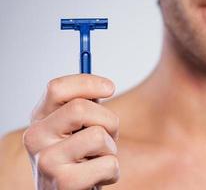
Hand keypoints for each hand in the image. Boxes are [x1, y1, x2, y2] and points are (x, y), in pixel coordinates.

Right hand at [23, 74, 119, 189]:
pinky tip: (96, 177)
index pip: (57, 88)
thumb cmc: (80, 155)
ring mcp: (47, 162)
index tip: (110, 88)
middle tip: (108, 134)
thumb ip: (86, 104)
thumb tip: (106, 86)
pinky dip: (112, 171)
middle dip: (108, 120)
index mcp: (40, 118)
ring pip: (98, 136)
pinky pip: (108, 164)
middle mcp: (36, 137)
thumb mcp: (78, 125)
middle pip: (80, 108)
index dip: (88, 83)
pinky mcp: (65, 184)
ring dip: (110, 147)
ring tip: (98, 157)